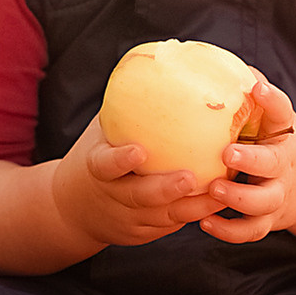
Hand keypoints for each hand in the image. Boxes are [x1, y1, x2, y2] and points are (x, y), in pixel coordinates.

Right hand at [51, 115, 225, 247]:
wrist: (75, 208)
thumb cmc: (98, 154)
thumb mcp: (102, 132)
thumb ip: (126, 108)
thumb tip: (164, 61)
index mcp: (97, 169)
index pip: (105, 165)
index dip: (120, 160)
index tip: (139, 150)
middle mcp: (113, 197)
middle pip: (140, 197)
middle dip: (166, 189)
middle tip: (192, 177)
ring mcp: (128, 220)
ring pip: (163, 217)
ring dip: (193, 206)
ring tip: (221, 191)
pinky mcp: (143, 233)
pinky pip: (171, 225)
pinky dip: (194, 214)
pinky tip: (220, 201)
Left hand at [198, 76, 295, 244]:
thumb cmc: (276, 140)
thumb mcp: (271, 116)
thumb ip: (248, 89)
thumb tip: (212, 57)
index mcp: (283, 134)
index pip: (283, 112)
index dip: (272, 100)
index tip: (256, 88)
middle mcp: (283, 165)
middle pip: (273, 164)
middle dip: (252, 160)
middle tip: (227, 154)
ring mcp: (278, 195)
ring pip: (263, 202)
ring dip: (238, 199)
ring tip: (214, 190)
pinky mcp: (269, 220)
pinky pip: (251, 231)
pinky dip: (229, 231)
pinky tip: (204, 223)